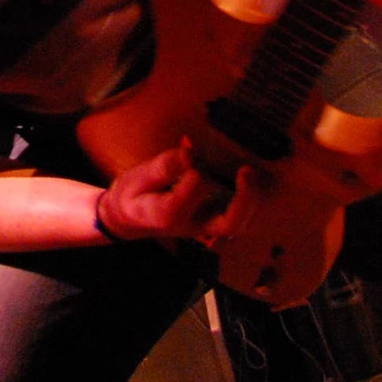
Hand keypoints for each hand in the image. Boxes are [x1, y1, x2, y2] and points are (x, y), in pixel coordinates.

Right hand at [96, 140, 264, 245]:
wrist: (131, 218)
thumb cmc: (134, 194)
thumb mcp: (138, 177)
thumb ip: (164, 167)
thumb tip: (190, 155)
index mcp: (164, 216)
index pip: (181, 205)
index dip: (191, 184)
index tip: (192, 156)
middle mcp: (190, 226)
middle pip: (225, 225)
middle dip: (243, 201)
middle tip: (246, 170)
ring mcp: (204, 226)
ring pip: (237, 224)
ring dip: (250, 201)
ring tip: (249, 171)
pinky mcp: (211, 220)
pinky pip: (237, 216)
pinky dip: (248, 199)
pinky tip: (247, 175)